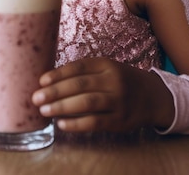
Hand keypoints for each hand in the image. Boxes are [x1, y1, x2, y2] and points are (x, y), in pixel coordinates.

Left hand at [32, 57, 174, 132]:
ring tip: (44, 110)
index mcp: (107, 64)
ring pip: (87, 103)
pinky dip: (77, 124)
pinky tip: (61, 124)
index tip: (41, 80)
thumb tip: (50, 81)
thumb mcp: (107, 69)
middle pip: (81, 85)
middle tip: (36, 97)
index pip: (79, 67)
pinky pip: (95, 122)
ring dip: (62, 107)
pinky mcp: (120, 120)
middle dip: (56, 91)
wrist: (153, 96)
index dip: (59, 74)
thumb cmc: (121, 81)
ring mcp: (118, 101)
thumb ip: (84, 73)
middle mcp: (113, 81)